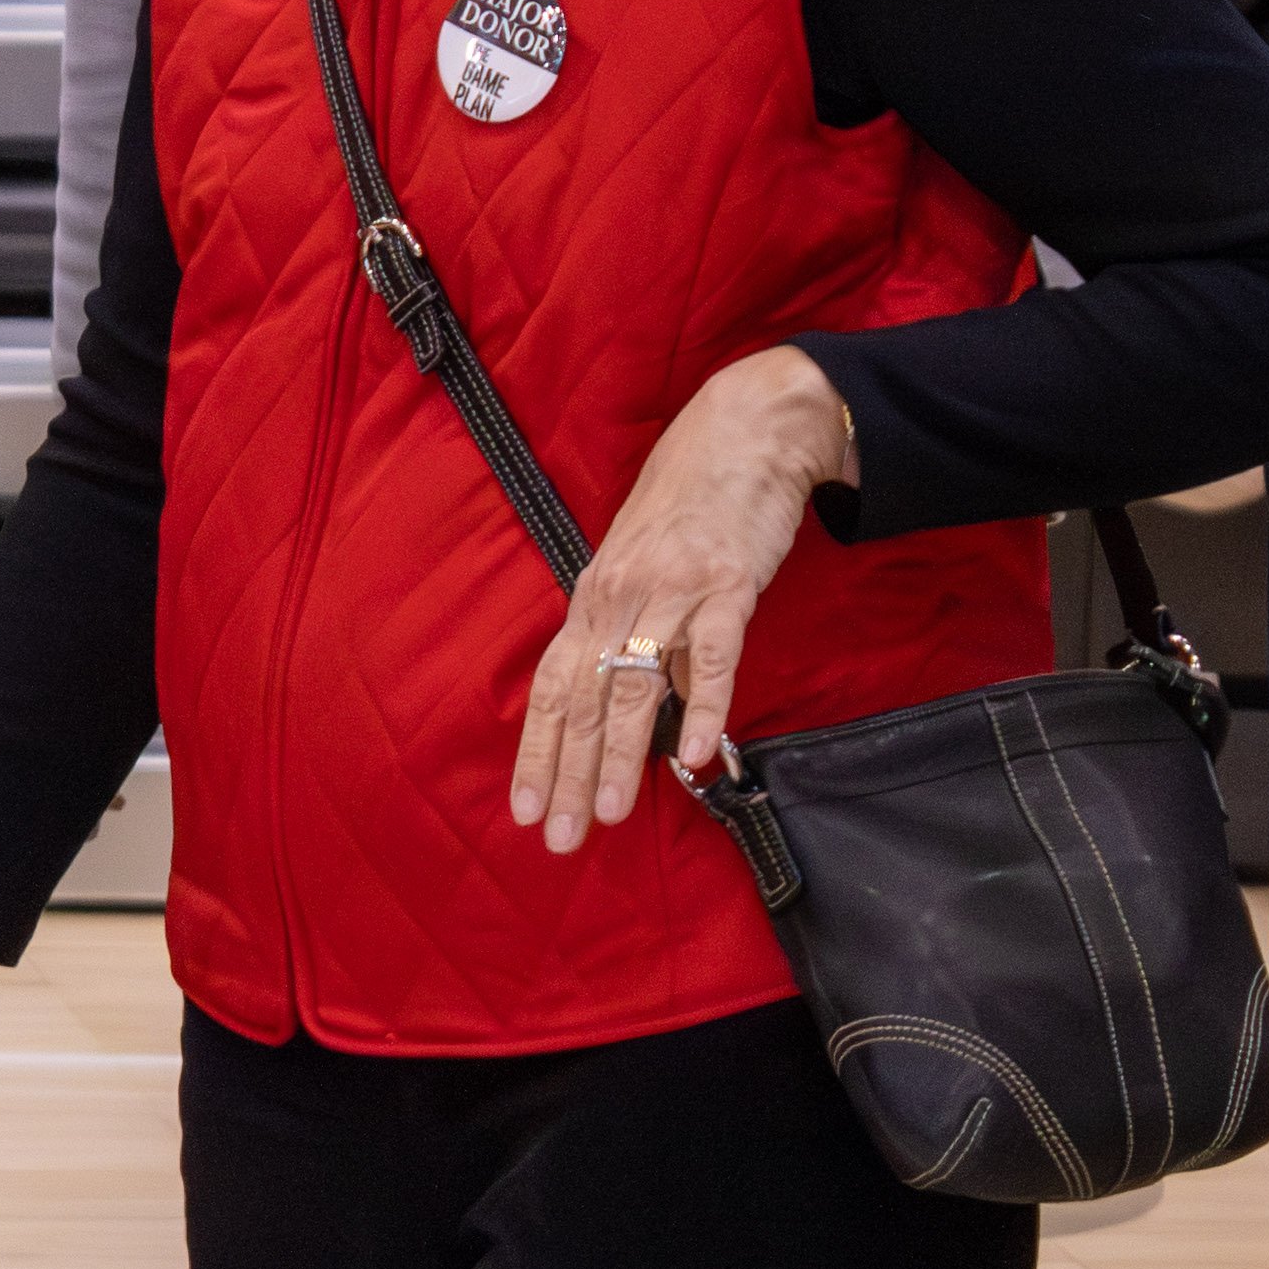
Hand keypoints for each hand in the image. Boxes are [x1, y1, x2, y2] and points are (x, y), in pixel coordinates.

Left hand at [512, 347, 852, 850]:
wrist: (744, 432)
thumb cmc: (691, 504)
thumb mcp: (646, 569)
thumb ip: (639, 637)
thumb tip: (638, 712)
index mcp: (594, 597)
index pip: (550, 686)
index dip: (536, 750)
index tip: (524, 809)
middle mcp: (619, 595)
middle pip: (581, 697)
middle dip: (567, 774)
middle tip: (559, 837)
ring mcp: (671, 589)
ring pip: (633, 685)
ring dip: (618, 755)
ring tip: (608, 814)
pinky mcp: (728, 581)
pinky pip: (712, 653)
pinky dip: (703, 705)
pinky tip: (694, 754)